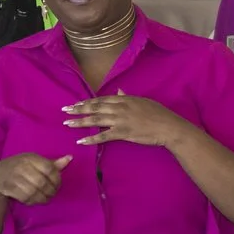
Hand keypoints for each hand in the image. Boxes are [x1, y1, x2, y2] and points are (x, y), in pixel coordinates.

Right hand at [0, 153, 65, 205]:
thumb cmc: (20, 167)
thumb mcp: (34, 162)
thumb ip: (52, 163)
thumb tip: (70, 158)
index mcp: (30, 158)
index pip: (49, 168)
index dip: (57, 179)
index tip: (58, 184)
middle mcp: (21, 166)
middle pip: (42, 182)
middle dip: (51, 191)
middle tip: (53, 194)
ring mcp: (13, 178)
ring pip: (33, 192)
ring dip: (43, 198)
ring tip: (46, 199)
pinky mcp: (8, 188)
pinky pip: (25, 198)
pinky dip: (33, 201)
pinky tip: (36, 200)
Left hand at [63, 94, 191, 148]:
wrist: (169, 127)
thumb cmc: (159, 114)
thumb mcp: (143, 101)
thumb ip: (128, 97)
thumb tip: (119, 92)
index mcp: (124, 100)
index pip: (101, 100)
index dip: (86, 102)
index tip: (75, 104)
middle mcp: (119, 108)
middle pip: (94, 108)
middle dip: (78, 109)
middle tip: (65, 111)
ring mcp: (120, 120)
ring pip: (95, 120)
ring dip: (79, 122)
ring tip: (67, 123)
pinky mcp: (122, 133)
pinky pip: (103, 136)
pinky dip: (91, 139)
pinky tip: (81, 141)